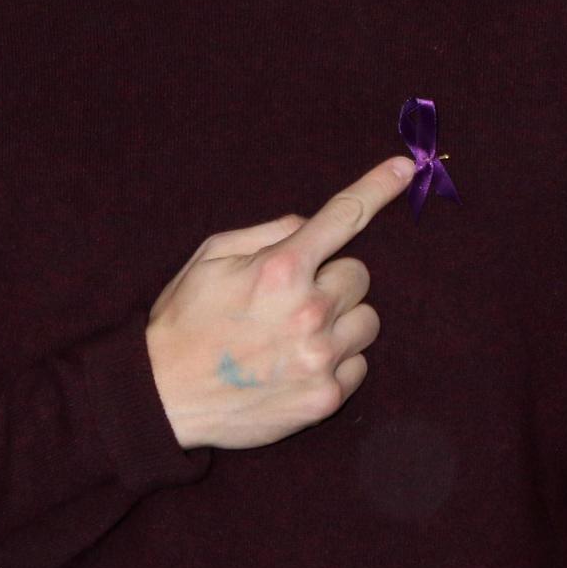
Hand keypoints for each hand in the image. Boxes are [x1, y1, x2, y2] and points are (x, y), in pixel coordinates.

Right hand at [146, 156, 412, 451]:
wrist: (162, 399)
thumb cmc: (184, 321)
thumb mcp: (209, 258)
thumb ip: (266, 234)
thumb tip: (310, 224)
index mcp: (281, 269)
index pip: (343, 217)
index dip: (377, 188)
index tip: (404, 168)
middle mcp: (308, 311)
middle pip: (359, 275)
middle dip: (331, 281)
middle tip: (291, 300)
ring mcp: (319, 358)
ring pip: (367, 322)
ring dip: (340, 322)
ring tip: (294, 336)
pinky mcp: (324, 398)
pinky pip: (359, 366)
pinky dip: (336, 363)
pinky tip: (296, 366)